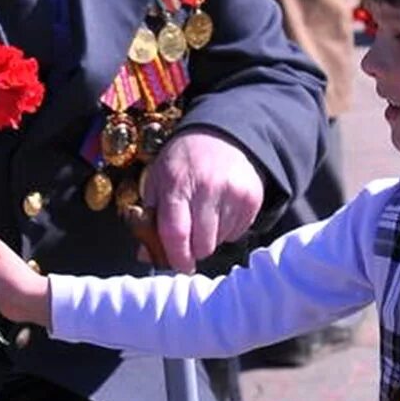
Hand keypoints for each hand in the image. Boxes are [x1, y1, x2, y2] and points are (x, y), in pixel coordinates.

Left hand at [139, 131, 263, 272]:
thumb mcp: (158, 180)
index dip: (176, 257)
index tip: (178, 265)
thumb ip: (151, 218)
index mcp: (177, 183)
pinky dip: (227, 229)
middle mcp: (207, 188)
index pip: (176, 232)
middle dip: (194, 249)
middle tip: (190, 238)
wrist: (222, 135)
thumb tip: (148, 256)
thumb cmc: (183, 162)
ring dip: (211, 238)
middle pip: (202, 244)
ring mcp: (233, 193)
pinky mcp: (252, 198)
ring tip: (205, 215)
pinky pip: (238, 232)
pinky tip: (221, 209)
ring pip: (220, 240)